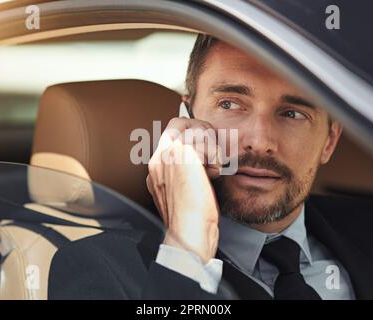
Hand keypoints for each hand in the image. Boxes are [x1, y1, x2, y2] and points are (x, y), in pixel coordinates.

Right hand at [146, 117, 221, 262]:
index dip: (191, 134)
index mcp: (156, 168)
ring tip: (213, 168)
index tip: (206, 151)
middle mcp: (158, 159)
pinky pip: (205, 138)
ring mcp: (168, 154)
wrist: (189, 233)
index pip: (171, 133)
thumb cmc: (190, 220)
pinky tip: (215, 172)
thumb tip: (201, 161)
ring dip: (211, 145)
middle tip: (213, 151)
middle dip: (201, 130)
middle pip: (179, 122)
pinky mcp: (182, 154)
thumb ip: (184, 173)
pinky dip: (215, 154)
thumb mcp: (182, 191)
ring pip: (194, 127)